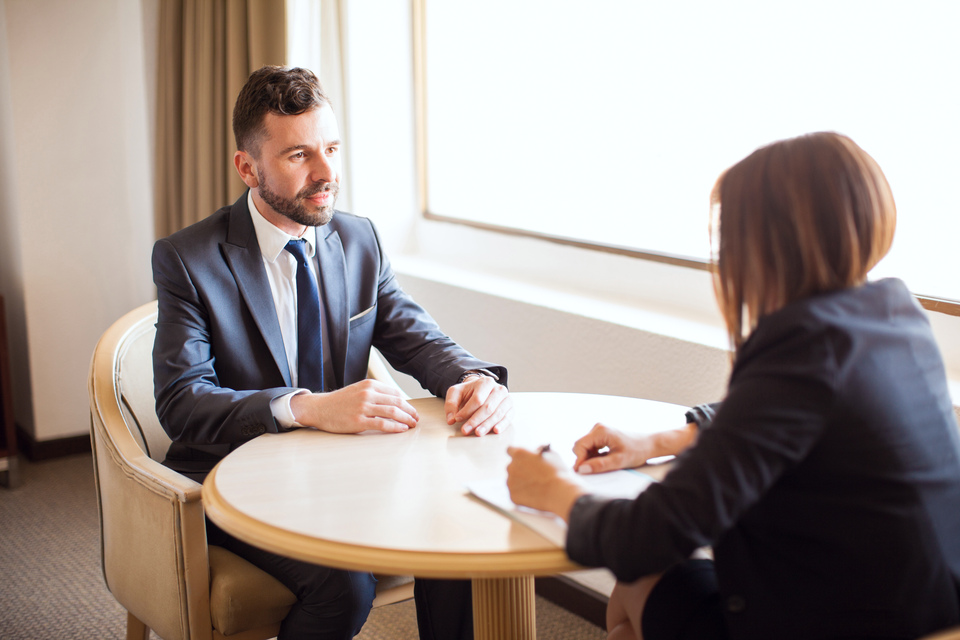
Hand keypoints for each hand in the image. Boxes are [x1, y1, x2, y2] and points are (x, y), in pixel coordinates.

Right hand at [290, 379, 418, 433]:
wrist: (320, 408)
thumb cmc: (340, 401)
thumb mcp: (359, 390)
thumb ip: (376, 394)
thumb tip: (396, 403)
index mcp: (369, 385)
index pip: (395, 393)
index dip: (407, 403)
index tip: (412, 411)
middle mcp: (367, 394)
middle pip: (397, 402)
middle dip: (410, 412)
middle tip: (416, 419)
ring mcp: (363, 407)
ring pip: (392, 412)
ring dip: (406, 419)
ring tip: (412, 425)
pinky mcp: (358, 421)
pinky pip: (382, 424)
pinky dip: (395, 427)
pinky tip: (402, 429)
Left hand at [444, 375, 512, 435]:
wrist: (482, 390)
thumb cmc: (469, 393)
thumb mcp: (456, 393)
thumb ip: (451, 404)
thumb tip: (451, 420)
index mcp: (485, 382)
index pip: (477, 399)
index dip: (467, 410)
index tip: (457, 419)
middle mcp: (499, 389)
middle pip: (488, 407)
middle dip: (476, 420)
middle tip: (465, 430)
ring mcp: (507, 399)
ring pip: (497, 414)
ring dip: (487, 425)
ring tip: (477, 433)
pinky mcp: (511, 409)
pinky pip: (508, 418)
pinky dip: (502, 425)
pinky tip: (495, 431)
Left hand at [506, 446, 585, 521]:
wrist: (559, 493)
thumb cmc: (557, 472)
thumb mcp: (552, 455)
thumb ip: (540, 451)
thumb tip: (535, 452)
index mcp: (519, 454)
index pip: (510, 450)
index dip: (516, 454)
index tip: (521, 458)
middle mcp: (511, 467)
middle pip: (512, 467)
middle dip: (519, 470)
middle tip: (531, 475)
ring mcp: (510, 482)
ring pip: (512, 481)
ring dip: (520, 482)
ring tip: (534, 487)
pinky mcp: (512, 496)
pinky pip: (516, 493)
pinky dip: (523, 495)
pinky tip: (534, 496)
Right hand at [572, 422, 697, 473]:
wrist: (649, 444)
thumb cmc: (637, 451)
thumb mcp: (619, 461)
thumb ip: (600, 465)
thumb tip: (582, 469)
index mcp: (600, 431)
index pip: (579, 446)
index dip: (579, 460)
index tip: (583, 473)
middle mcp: (597, 428)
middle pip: (580, 446)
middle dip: (584, 459)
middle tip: (595, 470)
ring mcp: (599, 431)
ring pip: (585, 447)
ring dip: (589, 458)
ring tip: (603, 465)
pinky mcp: (602, 435)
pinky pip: (591, 447)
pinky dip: (594, 455)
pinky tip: (605, 460)